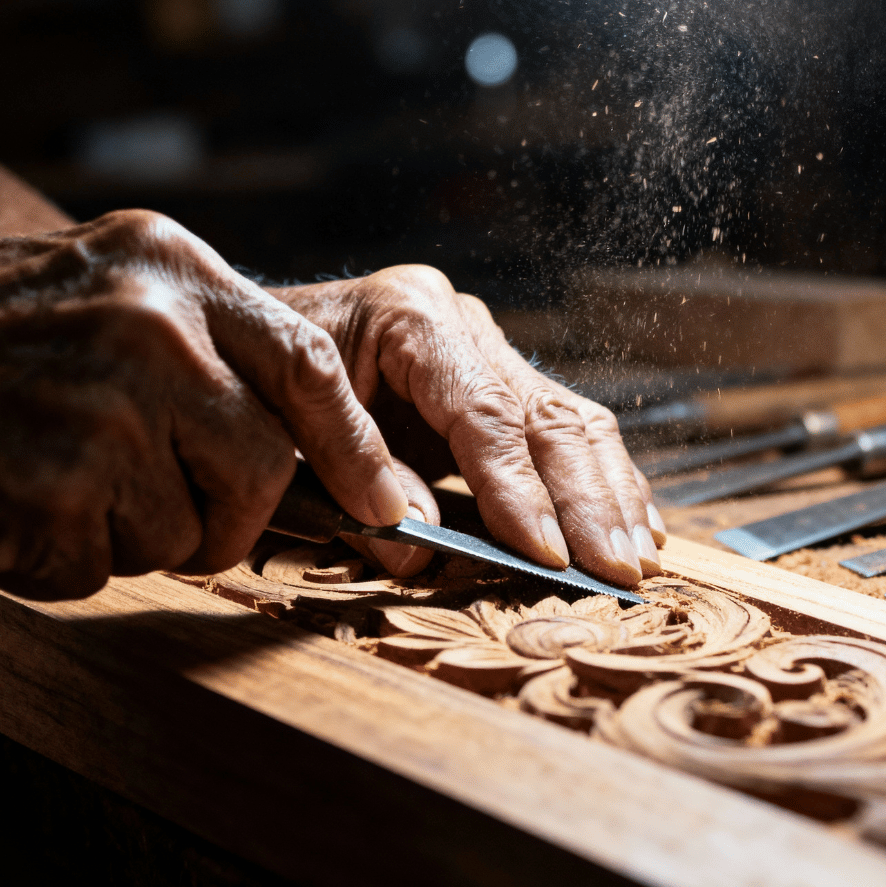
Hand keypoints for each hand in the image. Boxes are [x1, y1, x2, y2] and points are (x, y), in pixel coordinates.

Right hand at [0, 210, 415, 599]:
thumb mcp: (91, 287)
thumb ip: (196, 339)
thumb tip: (299, 429)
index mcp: (167, 265)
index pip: (310, 364)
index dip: (361, 450)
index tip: (397, 509)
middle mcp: (150, 325)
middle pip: (265, 464)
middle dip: (231, 514)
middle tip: (165, 512)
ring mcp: (104, 407)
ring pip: (189, 528)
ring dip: (130, 533)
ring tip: (48, 479)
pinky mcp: (52, 490)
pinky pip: (107, 566)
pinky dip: (63, 559)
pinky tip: (4, 504)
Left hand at [272, 267, 664, 587]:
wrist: (247, 331)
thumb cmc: (260, 378)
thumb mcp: (289, 423)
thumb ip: (354, 478)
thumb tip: (418, 551)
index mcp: (409, 315)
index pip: (484, 413)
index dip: (518, 489)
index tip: (546, 552)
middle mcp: (462, 323)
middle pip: (545, 417)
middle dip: (586, 503)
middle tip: (615, 571)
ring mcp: (487, 347)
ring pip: (573, 421)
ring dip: (610, 499)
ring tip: (639, 561)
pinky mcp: (500, 379)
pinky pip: (567, 429)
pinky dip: (603, 484)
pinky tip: (635, 528)